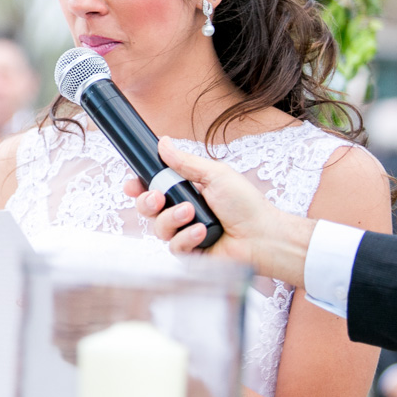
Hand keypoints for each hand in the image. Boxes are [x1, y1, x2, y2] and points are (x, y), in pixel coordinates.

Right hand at [124, 138, 314, 286]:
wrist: (264, 236)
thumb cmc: (245, 204)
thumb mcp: (214, 174)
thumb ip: (184, 161)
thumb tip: (163, 142)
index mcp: (186, 191)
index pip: (152, 187)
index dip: (139, 187)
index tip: (132, 185)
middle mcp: (181, 212)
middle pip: (147, 208)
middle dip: (147, 202)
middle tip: (159, 198)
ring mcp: (184, 233)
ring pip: (158, 228)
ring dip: (172, 219)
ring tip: (192, 214)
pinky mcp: (190, 254)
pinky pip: (174, 247)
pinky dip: (186, 238)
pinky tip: (203, 233)